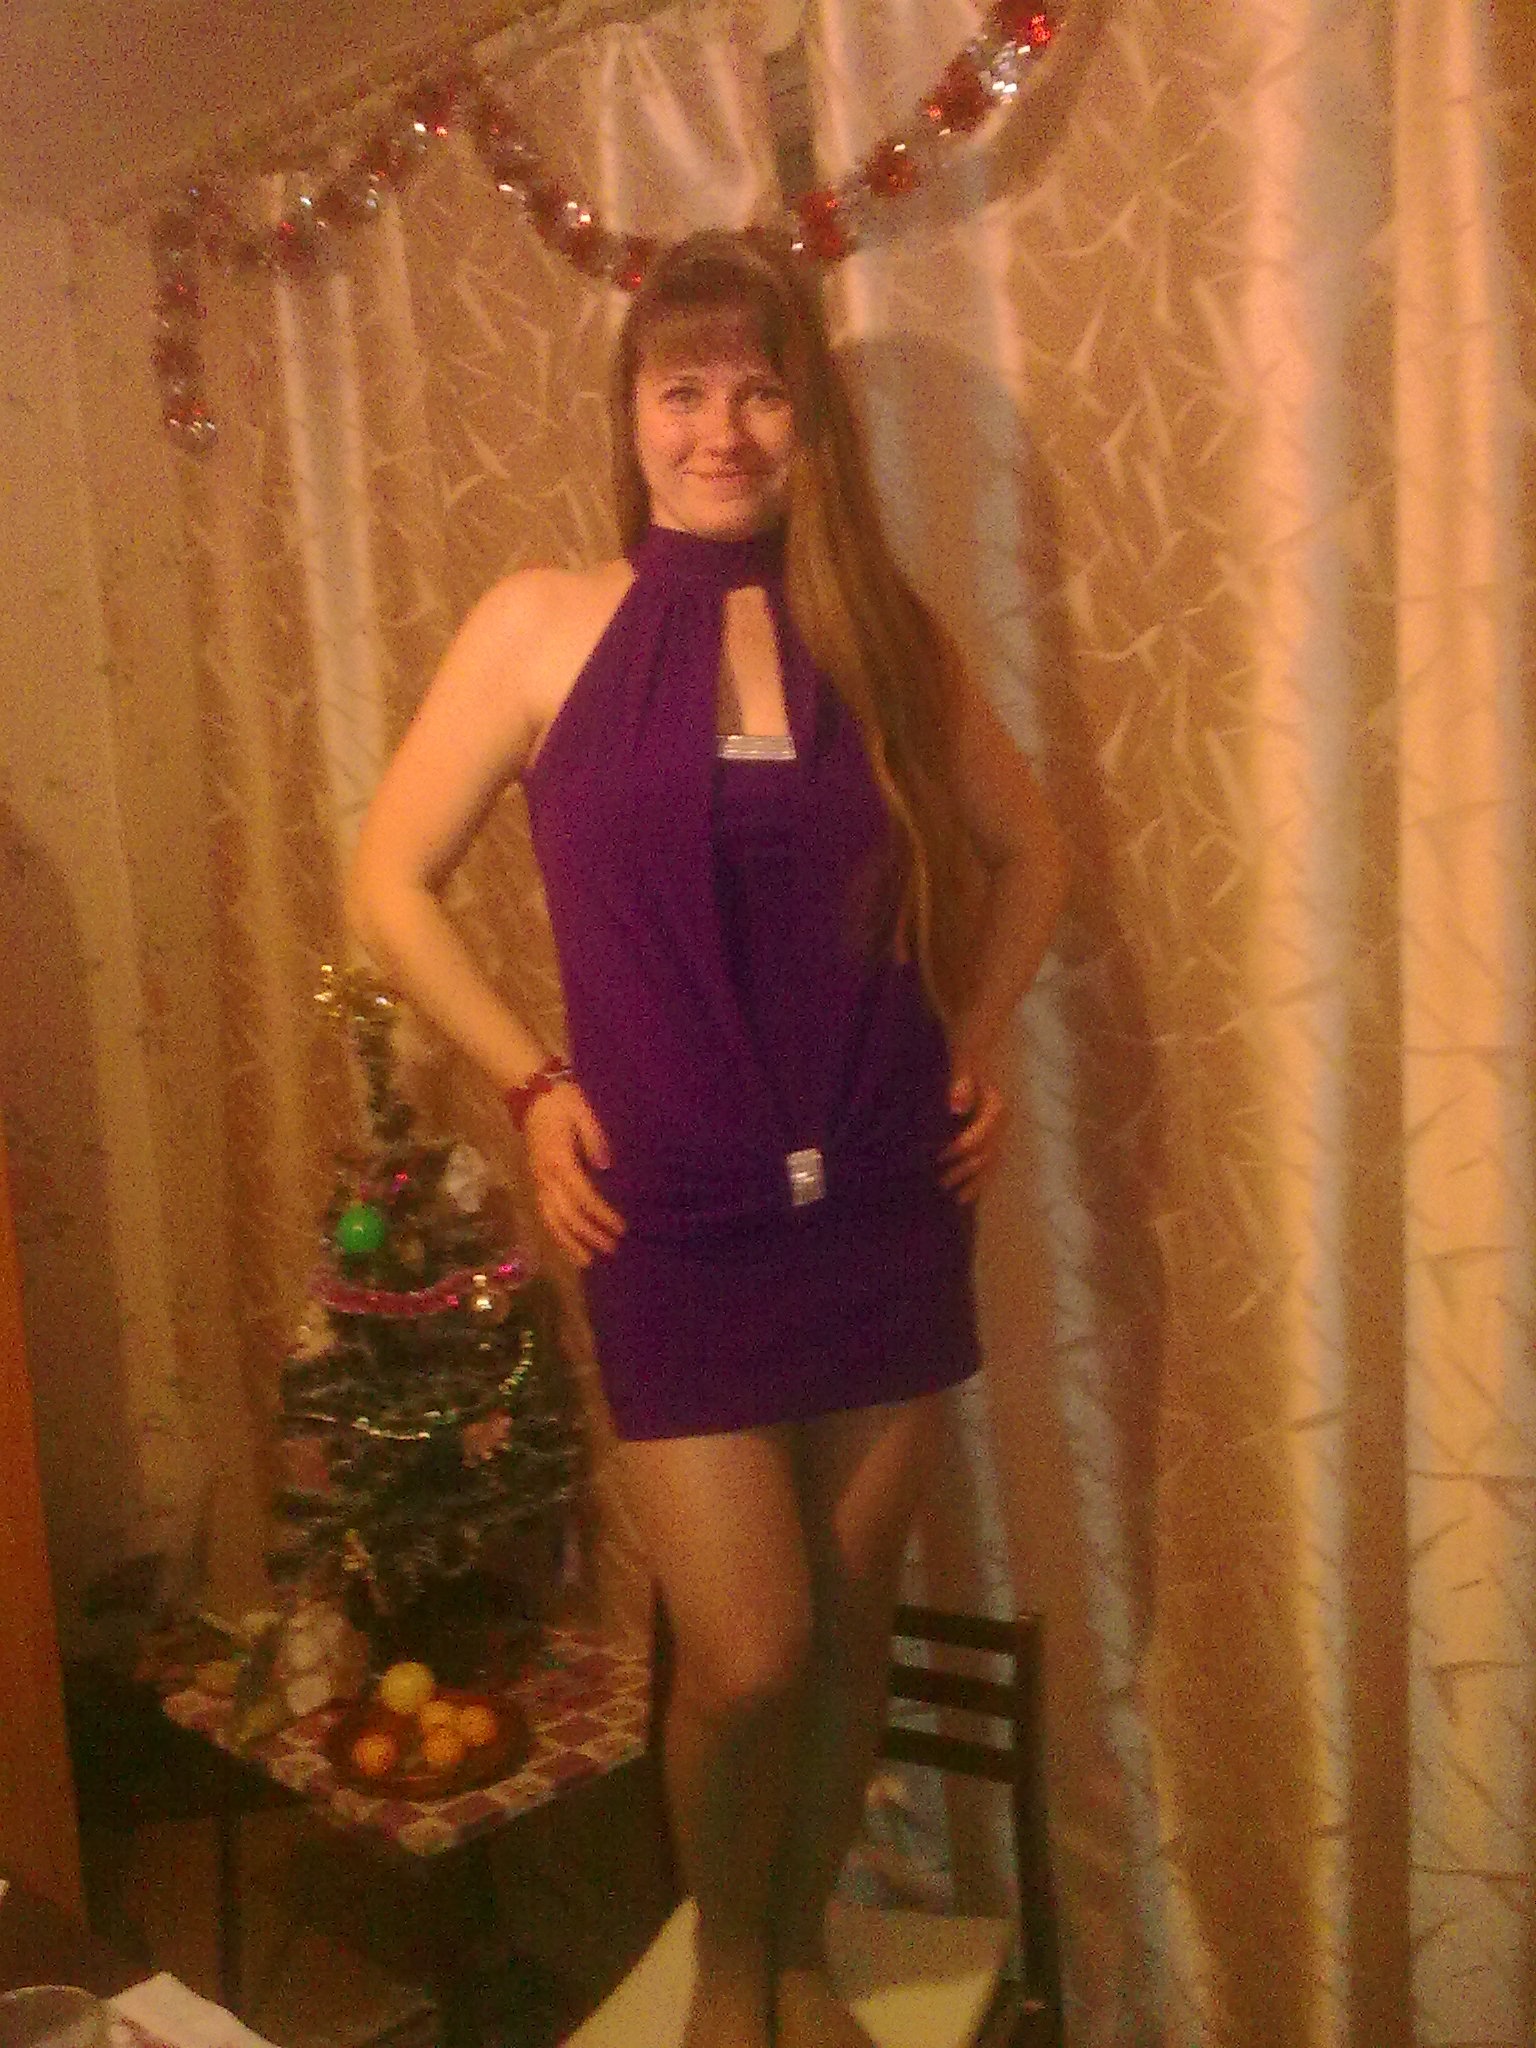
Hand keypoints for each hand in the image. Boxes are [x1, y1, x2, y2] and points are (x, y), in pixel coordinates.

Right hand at [522, 1082, 624, 1266]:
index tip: (621, 1229)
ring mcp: (537, 1180)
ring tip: (586, 1261)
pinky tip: (566, 1243)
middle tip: (611, 1250)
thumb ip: (594, 1139)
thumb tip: (605, 1166)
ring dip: (568, 1242)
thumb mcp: (583, 1111)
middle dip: (588, 1235)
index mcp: (560, 1162)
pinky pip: (544, 1212)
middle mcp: (545, 1177)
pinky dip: (555, 1231)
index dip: (602, 1216)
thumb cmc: (561, 1099)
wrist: (529, 1090)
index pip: (584, 1197)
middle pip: (567, 1215)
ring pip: (550, 1219)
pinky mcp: (534, 1180)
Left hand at [939, 1068, 1007, 1202]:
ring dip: (973, 1182)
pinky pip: (990, 1165)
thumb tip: (956, 1107)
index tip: (940, 1156)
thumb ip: (961, 1084)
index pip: (980, 1135)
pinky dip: (979, 1182)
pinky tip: (967, 1197)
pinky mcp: (994, 1141)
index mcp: (996, 1107)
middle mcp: (1002, 1124)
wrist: (977, 1056)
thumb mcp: (962, 1065)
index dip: (960, 1147)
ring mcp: (1000, 1134)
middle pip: (985, 1154)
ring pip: (990, 1164)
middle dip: (964, 1170)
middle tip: (942, 1183)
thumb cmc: (966, 1062)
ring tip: (955, 1198)